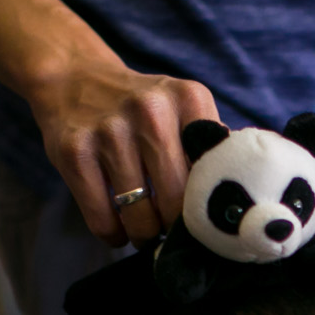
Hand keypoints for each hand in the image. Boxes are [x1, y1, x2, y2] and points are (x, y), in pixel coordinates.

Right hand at [24, 53, 218, 246]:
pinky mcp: (74, 153)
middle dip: (175, 227)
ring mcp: (110, 131)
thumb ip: (210, 147)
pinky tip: (117, 227)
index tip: (203, 215)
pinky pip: (104, 222)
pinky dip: (113, 236)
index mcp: (188, 98)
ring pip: (140, 219)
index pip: (214, 173)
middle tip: (170, 228)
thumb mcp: (181, 109)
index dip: (209, 204)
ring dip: (144, 235)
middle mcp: (151, 110)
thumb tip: (239, 204)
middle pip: (177, 202)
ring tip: (145, 229)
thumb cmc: (140, 111)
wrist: (74, 78)